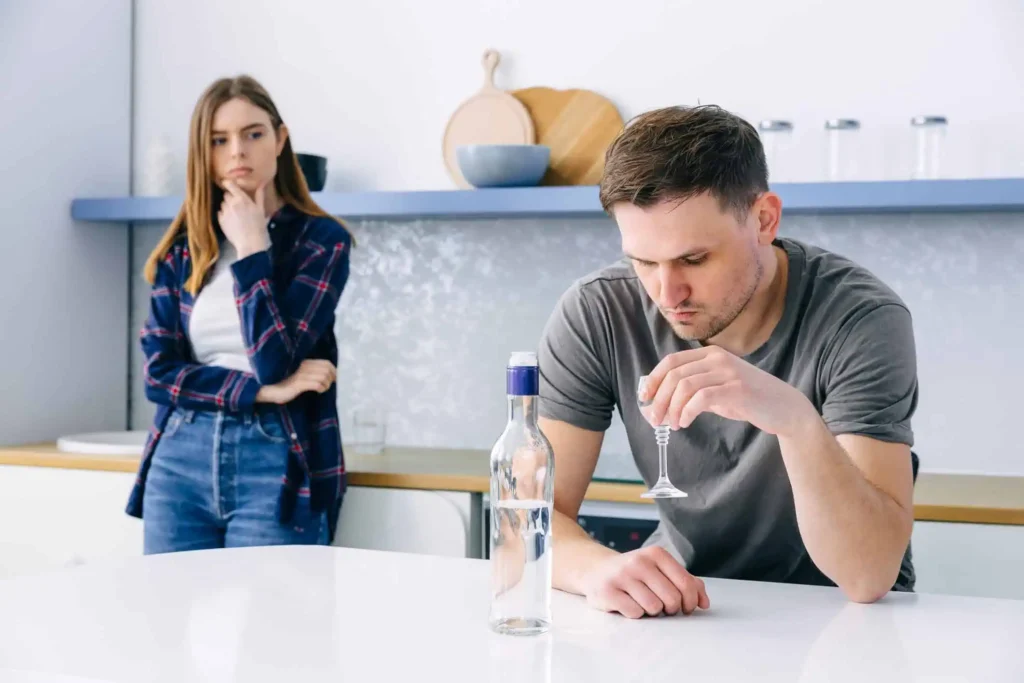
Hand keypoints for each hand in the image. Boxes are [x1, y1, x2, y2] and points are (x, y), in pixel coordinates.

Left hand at [218, 179, 269, 257]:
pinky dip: (225, 215)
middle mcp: (231, 203)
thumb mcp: (261, 210)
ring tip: (236, 215)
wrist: (250, 243)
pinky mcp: (220, 220)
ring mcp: (225, 212)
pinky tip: (233, 221)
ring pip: (223, 204)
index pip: (230, 185)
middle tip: (239, 205)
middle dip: (231, 197)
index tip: (229, 184)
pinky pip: (220, 213)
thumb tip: (262, 183)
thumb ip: (259, 195)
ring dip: (228, 206)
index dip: (228, 183)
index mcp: (242, 199)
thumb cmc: (259, 226)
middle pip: (226, 194)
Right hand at [256, 360, 336, 403]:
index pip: (326, 363)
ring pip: (323, 376)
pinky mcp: (298, 383)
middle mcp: (304, 366)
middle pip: (327, 369)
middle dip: (332, 378)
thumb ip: (308, 372)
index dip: (333, 370)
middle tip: (328, 385)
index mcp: (305, 362)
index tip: (334, 378)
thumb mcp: (297, 374)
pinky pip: (316, 384)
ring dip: (327, 384)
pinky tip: (318, 391)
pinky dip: (321, 388)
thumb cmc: (282, 382)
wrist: (266, 388)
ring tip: (322, 389)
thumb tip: (324, 376)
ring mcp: (301, 374)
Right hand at [581, 546, 709, 618]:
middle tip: (662, 606)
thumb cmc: (635, 574)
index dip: (690, 602)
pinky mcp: (608, 591)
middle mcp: (639, 561)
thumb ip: (686, 582)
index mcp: (656, 554)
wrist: (597, 570)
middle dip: (670, 609)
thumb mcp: (660, 570)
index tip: (685, 607)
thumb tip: (704, 603)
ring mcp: (622, 575)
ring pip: (654, 607)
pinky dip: (635, 614)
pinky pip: (635, 613)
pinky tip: (628, 604)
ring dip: (652, 611)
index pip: (686, 583)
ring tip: (643, 602)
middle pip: (672, 598)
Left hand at [639, 346, 815, 437]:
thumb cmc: (747, 400)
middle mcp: (718, 359)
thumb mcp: (716, 391)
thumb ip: (691, 393)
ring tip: (673, 423)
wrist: (784, 408)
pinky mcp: (737, 389)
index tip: (644, 397)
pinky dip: (687, 411)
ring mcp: (728, 372)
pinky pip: (701, 398)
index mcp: (710, 355)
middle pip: (674, 374)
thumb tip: (658, 405)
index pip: (671, 361)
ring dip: (672, 407)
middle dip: (659, 399)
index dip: (653, 379)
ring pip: (685, 385)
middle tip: (655, 419)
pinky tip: (685, 422)